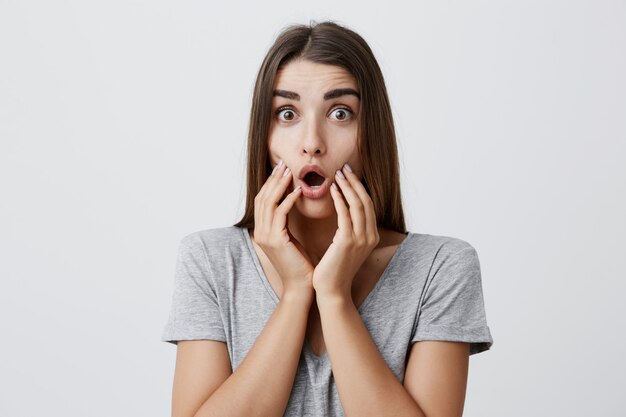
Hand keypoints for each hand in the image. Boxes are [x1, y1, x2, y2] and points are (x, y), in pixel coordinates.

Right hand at [252, 160, 314, 294]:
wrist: (301, 287)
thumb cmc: (300, 264)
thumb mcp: (291, 239)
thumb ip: (286, 222)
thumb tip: (292, 202)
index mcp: (263, 231)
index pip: (263, 200)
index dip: (271, 184)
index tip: (281, 169)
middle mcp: (260, 232)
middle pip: (263, 198)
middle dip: (273, 179)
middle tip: (284, 164)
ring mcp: (265, 236)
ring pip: (269, 203)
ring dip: (280, 185)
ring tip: (290, 172)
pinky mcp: (276, 240)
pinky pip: (280, 214)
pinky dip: (288, 200)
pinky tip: (298, 190)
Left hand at [312, 163, 379, 298]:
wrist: (331, 290)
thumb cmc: (334, 269)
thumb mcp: (346, 247)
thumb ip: (349, 230)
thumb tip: (344, 212)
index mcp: (371, 236)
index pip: (368, 205)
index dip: (359, 187)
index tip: (349, 174)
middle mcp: (370, 236)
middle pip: (365, 201)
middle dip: (354, 182)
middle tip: (344, 167)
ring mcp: (361, 239)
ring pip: (357, 204)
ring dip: (347, 186)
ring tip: (337, 174)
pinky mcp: (348, 241)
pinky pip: (345, 214)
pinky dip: (339, 198)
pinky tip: (331, 189)